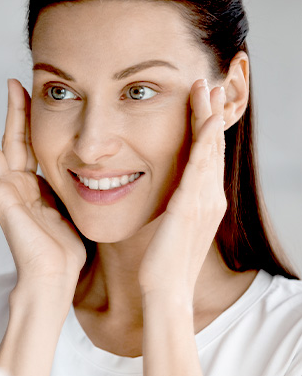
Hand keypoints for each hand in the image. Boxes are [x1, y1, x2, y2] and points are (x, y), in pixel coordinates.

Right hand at [0, 79, 85, 292]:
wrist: (55, 275)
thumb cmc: (66, 249)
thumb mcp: (71, 206)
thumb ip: (67, 185)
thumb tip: (83, 166)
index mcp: (35, 186)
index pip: (31, 144)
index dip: (31, 119)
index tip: (32, 93)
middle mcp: (17, 185)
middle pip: (11, 140)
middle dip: (10, 111)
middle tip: (9, 83)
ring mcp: (5, 191)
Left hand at [138, 79, 226, 301]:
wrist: (166, 290)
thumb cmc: (163, 262)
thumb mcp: (172, 229)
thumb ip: (174, 209)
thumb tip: (167, 199)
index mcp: (204, 202)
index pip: (206, 157)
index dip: (205, 129)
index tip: (200, 105)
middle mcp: (210, 197)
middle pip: (212, 146)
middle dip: (210, 114)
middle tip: (207, 85)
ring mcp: (204, 200)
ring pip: (209, 148)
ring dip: (208, 116)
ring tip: (205, 88)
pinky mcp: (191, 204)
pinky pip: (200, 164)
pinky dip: (204, 139)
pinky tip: (205, 117)